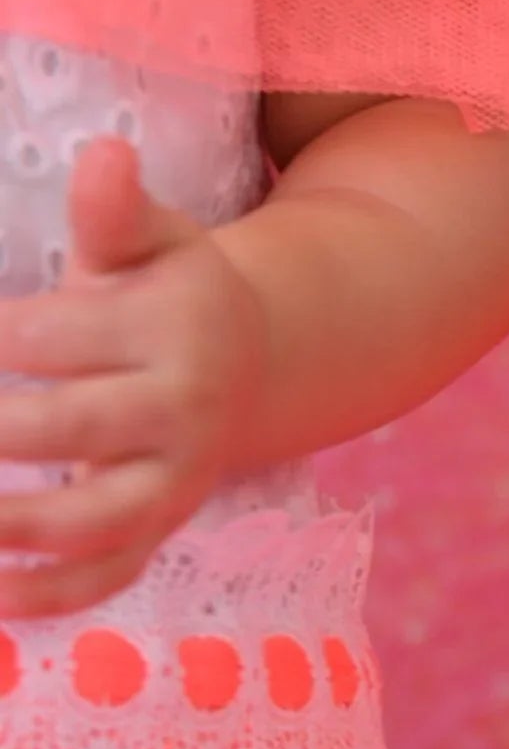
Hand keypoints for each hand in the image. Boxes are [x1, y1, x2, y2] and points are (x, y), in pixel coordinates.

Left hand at [0, 140, 263, 614]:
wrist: (245, 360)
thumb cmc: (164, 290)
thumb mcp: (148, 241)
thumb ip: (113, 209)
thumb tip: (102, 151)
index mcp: (178, 326)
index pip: (57, 335)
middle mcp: (185, 408)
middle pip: (70, 427)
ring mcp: (176, 479)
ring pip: (94, 520)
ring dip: (9, 527)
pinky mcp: (161, 529)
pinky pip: (109, 576)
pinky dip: (50, 598)